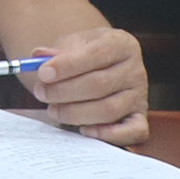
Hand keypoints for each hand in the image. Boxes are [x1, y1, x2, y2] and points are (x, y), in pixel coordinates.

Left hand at [19, 27, 149, 143]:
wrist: (104, 66)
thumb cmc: (84, 54)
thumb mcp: (71, 44)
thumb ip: (55, 51)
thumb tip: (38, 56)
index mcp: (121, 44)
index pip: (97, 54)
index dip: (67, 66)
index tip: (42, 74)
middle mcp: (136, 70)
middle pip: (99, 85)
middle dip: (64, 92)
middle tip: (41, 93)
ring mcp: (140, 95)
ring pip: (109, 109)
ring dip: (75, 113)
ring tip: (53, 110)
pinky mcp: (140, 117)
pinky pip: (134, 132)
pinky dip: (108, 134)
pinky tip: (83, 130)